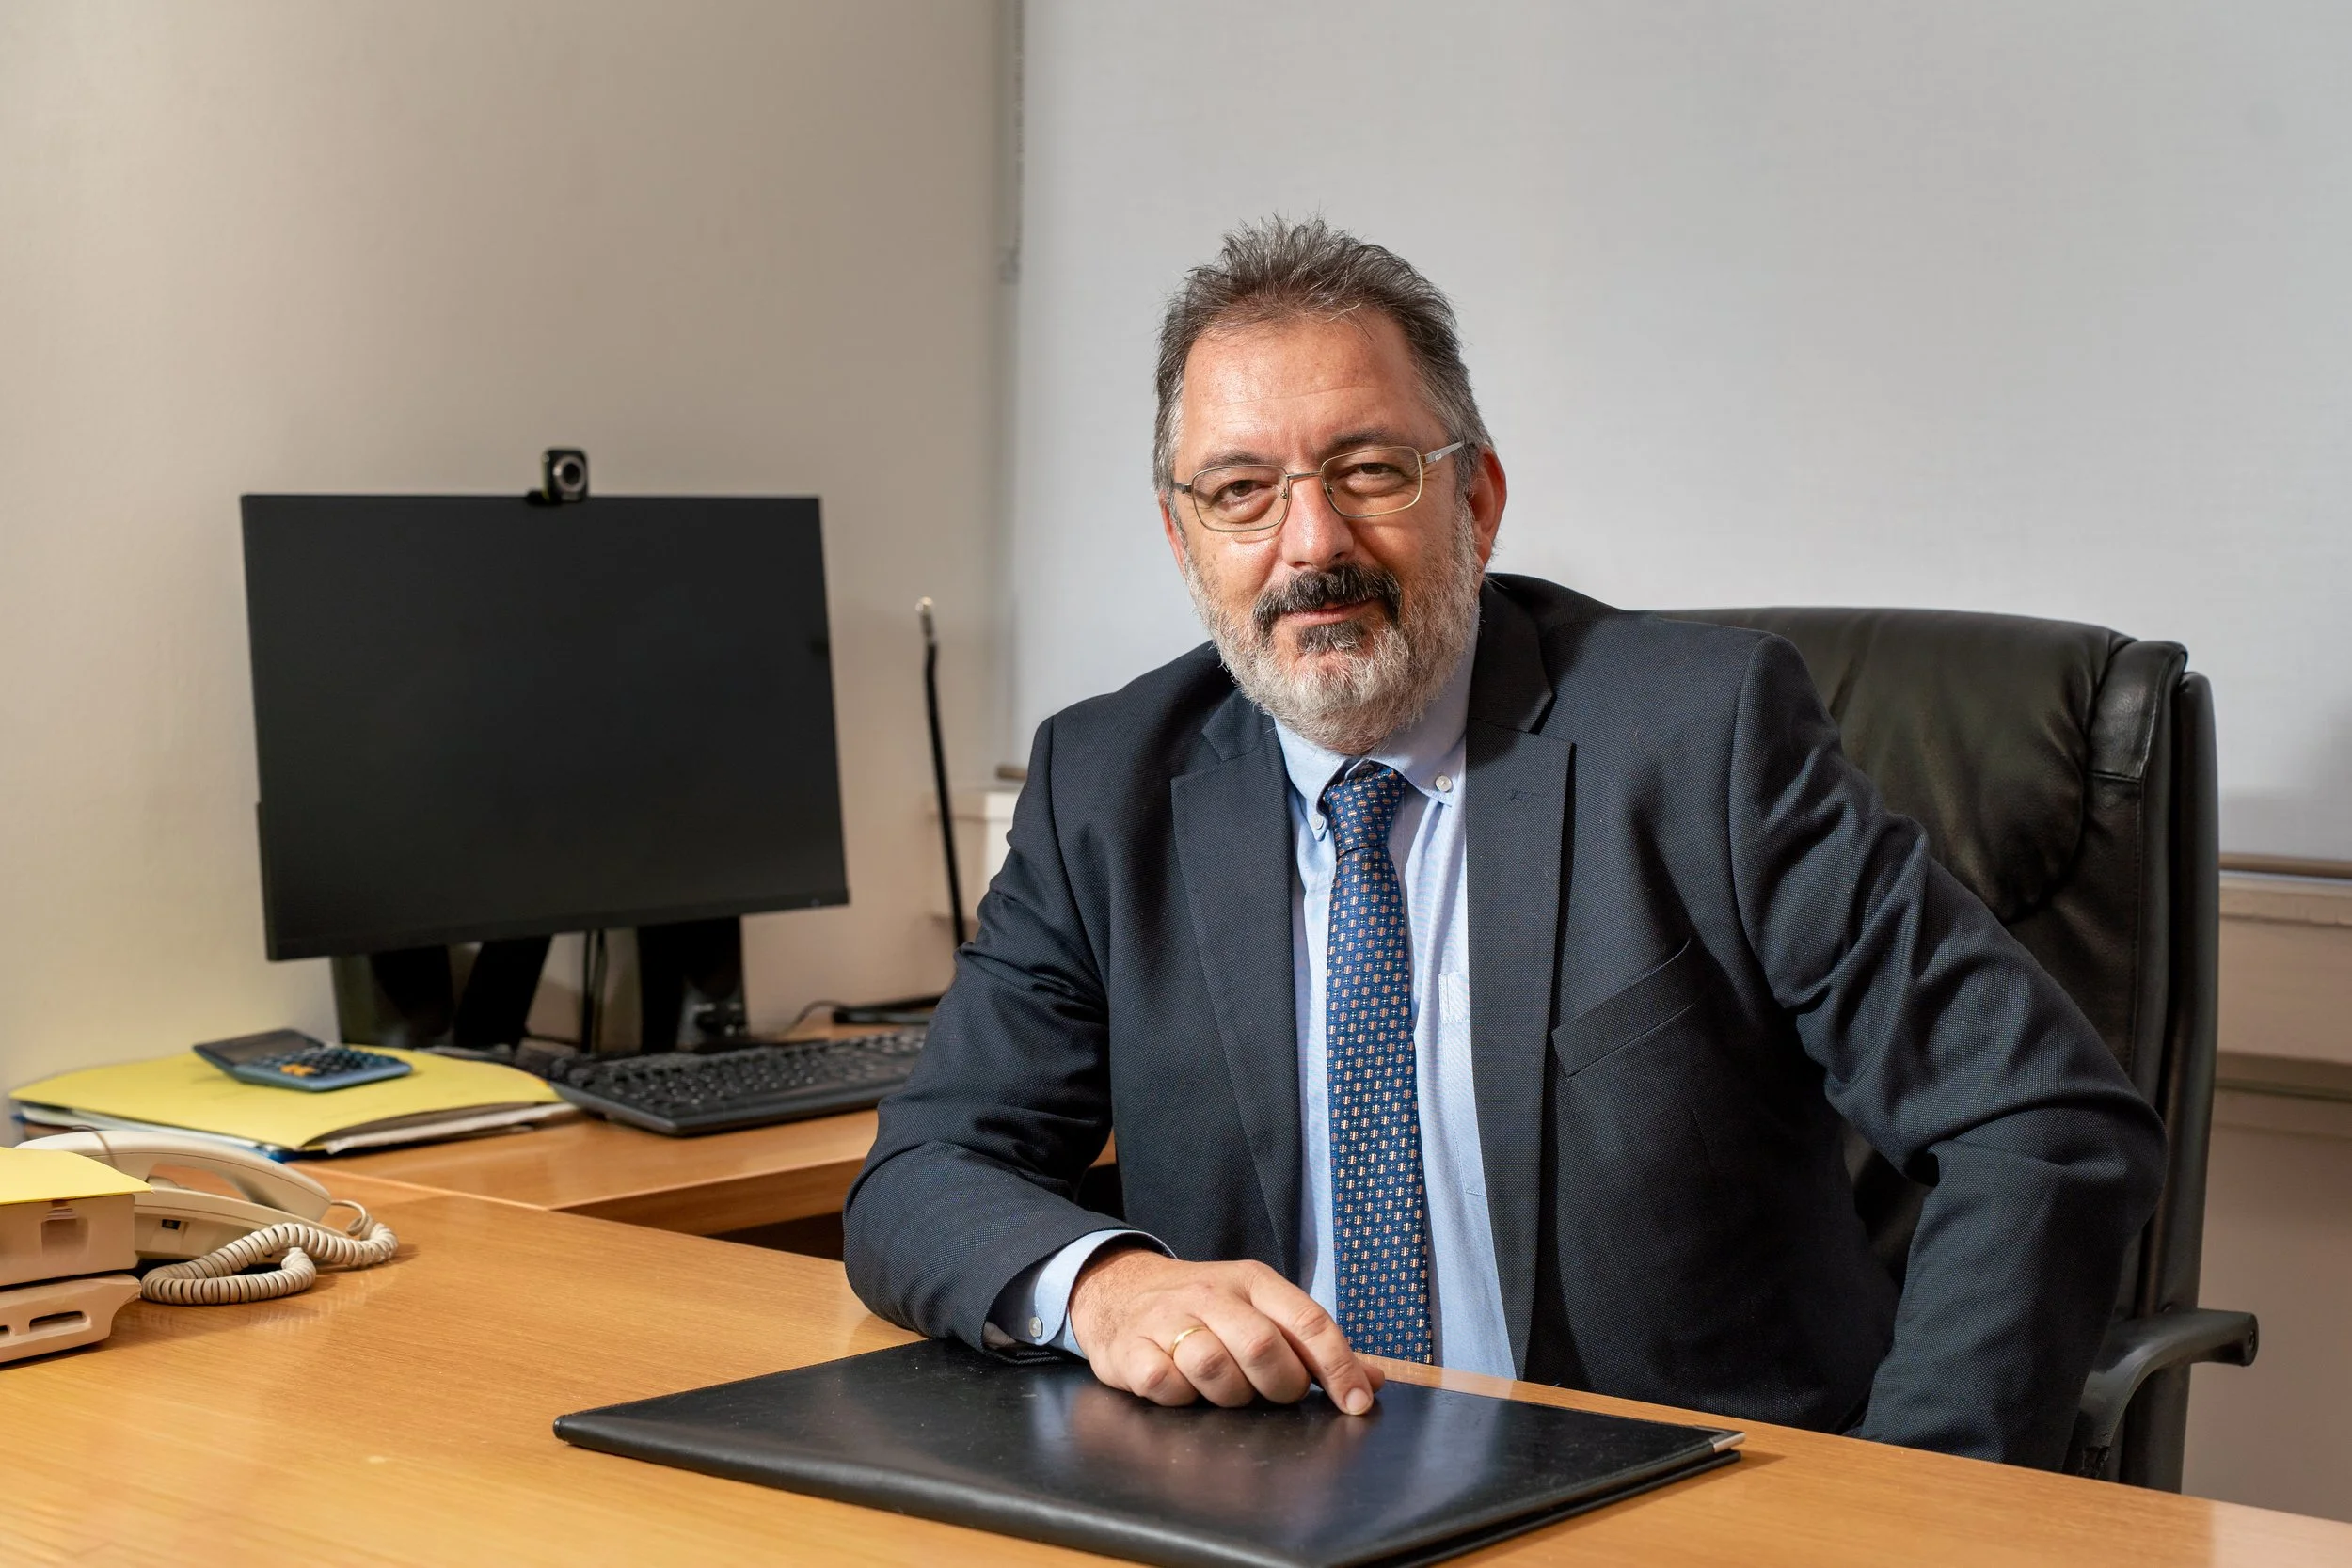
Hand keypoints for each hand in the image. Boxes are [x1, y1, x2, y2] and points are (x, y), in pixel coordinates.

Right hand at [1066, 1247, 1384, 1413]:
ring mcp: (1167, 1319)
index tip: (1356, 1404)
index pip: (1308, 1321)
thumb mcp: (1260, 1307)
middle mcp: (1212, 1293)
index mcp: (1253, 1281)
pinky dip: (1177, 1396)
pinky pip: (1163, 1383)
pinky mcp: (1130, 1348)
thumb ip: (1313, 1344)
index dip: (1339, 1366)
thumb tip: (1375, 1380)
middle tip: (1272, 1394)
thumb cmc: (1202, 1306)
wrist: (1117, 1287)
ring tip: (1222, 1389)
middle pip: (1263, 1347)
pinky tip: (1179, 1387)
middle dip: (1279, 1386)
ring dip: (1228, 1394)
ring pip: (1213, 1367)